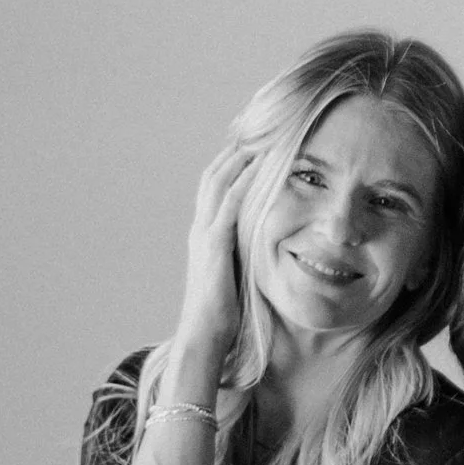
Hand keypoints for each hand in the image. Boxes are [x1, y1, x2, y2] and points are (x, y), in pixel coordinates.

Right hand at [176, 149, 253, 356]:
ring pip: (218, 184)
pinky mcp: (215, 247)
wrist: (204, 336)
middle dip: (233, 150)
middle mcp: (200, 228)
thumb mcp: (235, 275)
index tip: (251, 144)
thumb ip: (243, 255)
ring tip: (260, 136)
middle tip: (256, 128)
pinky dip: (243, 182)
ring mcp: (204, 236)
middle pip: (213, 176)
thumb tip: (262, 246)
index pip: (214, 187)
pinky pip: (229, 206)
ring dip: (238, 158)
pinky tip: (259, 167)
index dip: (230, 163)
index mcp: (204, 234)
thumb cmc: (223, 314)